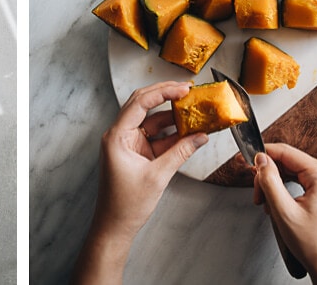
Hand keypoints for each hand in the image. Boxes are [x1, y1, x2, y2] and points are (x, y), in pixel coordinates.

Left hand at [72, 81, 207, 284]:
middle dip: (166, 96)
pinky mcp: (137, 153)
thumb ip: (181, 153)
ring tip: (195, 110)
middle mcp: (120, 135)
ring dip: (173, 117)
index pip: (139, 102)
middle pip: (144, 105)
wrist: (115, 227)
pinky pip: (156, 137)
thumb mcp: (158, 176)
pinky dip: (172, 135)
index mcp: (116, 136)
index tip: (183, 88)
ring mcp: (128, 143)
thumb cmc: (126, 204)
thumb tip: (201, 136)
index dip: (162, 92)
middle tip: (189, 91)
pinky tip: (191, 132)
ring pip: (152, 121)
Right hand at [253, 143, 316, 284]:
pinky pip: (296, 177)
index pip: (284, 152)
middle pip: (286, 161)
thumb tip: (261, 159)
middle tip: (256, 193)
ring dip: (272, 183)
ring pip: (289, 169)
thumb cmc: (314, 244)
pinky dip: (282, 187)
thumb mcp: (283, 211)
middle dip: (266, 176)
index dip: (260, 155)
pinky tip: (274, 201)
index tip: (243, 158)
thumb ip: (269, 180)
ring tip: (264, 202)